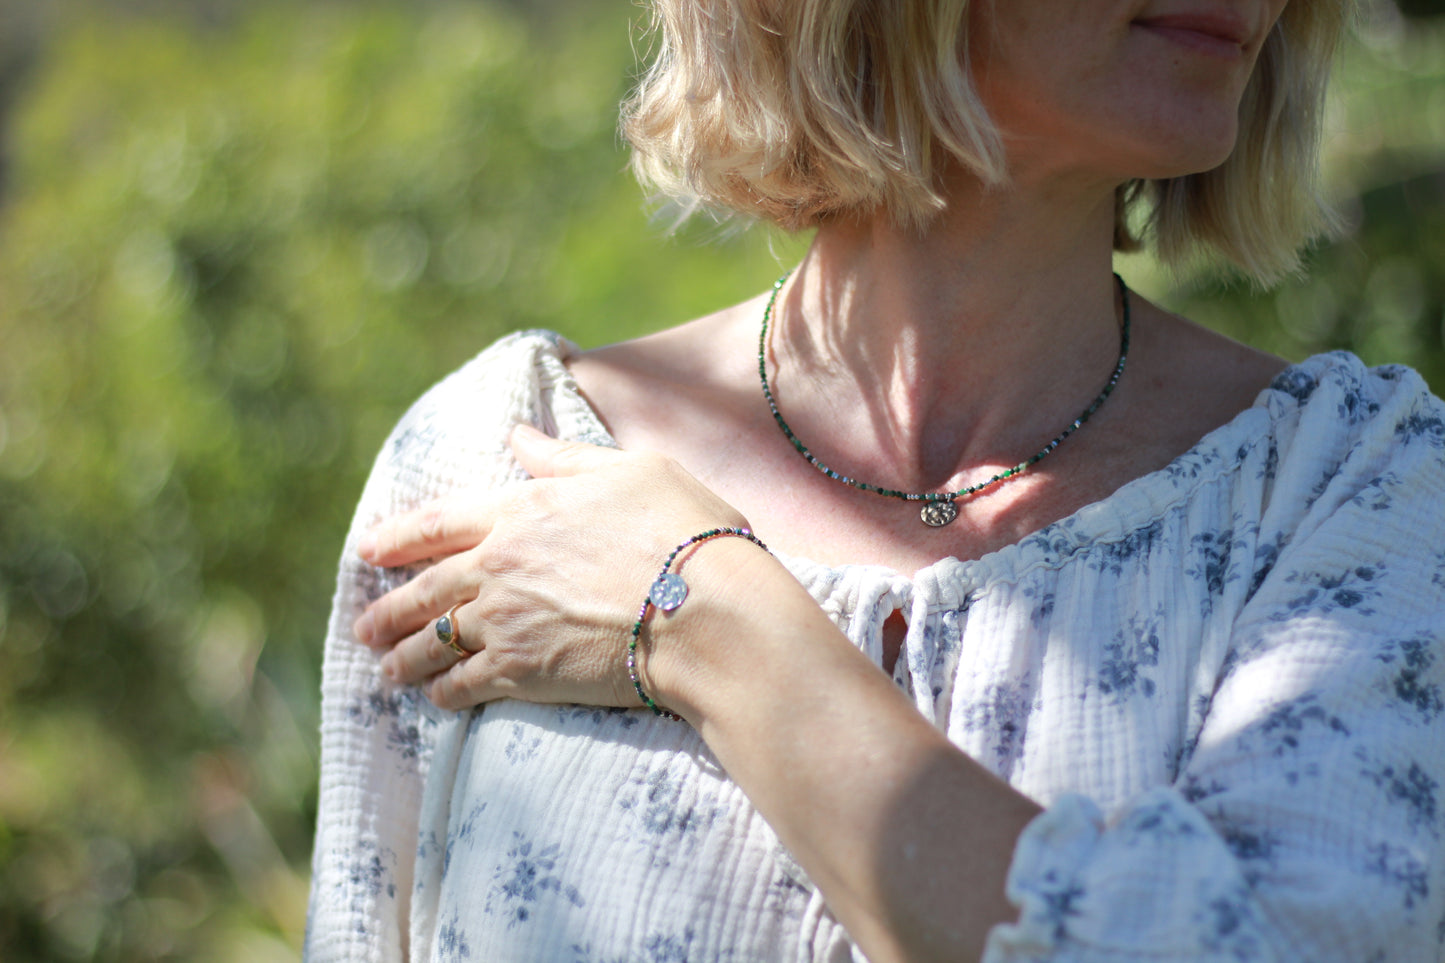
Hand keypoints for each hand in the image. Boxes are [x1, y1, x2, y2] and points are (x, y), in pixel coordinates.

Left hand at [351, 423, 748, 711]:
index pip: (441, 521)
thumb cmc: (683, 532)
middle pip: (425, 589)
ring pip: (435, 640)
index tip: (369, 550)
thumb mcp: (631, 471)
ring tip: (386, 671)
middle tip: (364, 629)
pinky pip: (464, 684)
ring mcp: (505, 621)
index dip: (399, 536)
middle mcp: (499, 565)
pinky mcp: (522, 672)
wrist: (705, 611)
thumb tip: (518, 435)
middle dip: (388, 610)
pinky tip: (437, 698)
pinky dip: (444, 692)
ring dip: (405, 657)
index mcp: (522, 509)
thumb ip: (565, 459)